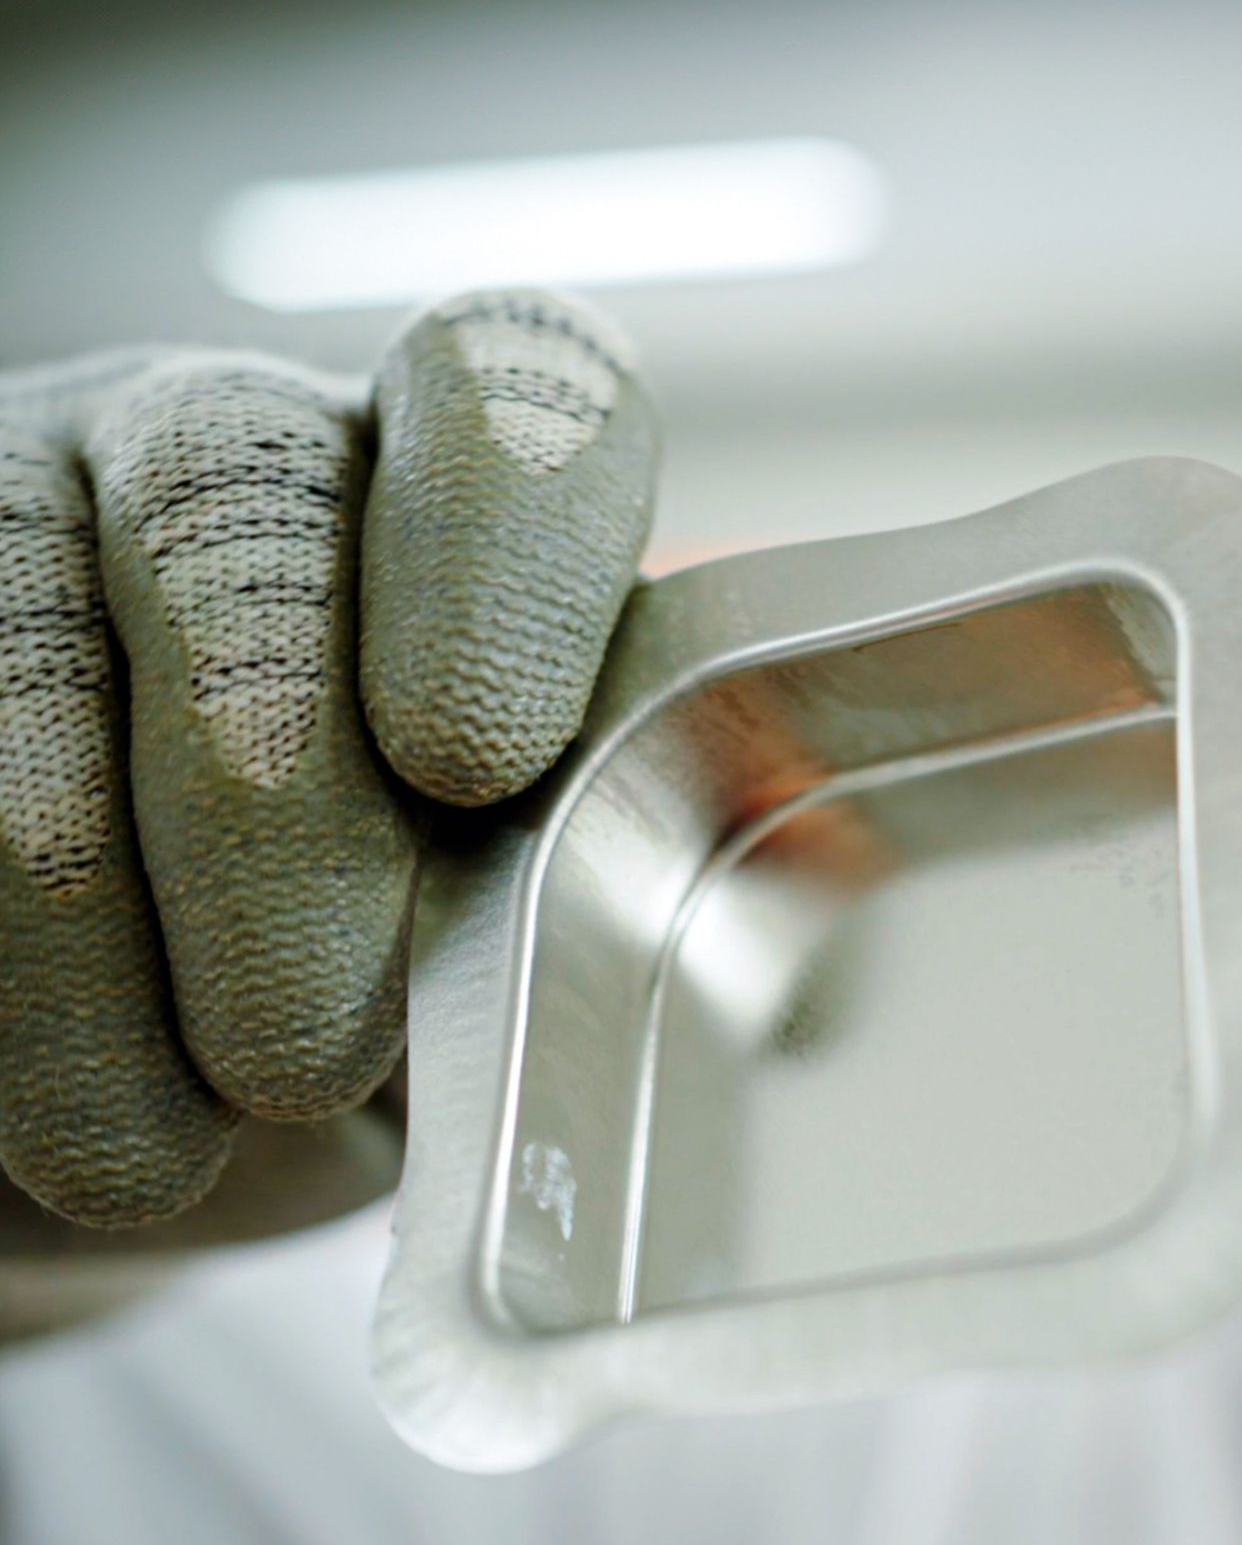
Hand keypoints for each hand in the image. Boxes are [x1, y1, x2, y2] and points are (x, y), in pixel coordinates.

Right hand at [0, 291, 659, 1226]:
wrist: (119, 1076)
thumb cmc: (379, 985)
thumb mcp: (537, 939)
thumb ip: (668, 912)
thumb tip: (853, 972)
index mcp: (459, 509)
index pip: (517, 401)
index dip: (503, 555)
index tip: (475, 761)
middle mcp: (232, 470)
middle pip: (243, 557)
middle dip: (276, 849)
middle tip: (309, 1054)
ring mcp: (8, 536)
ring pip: (10, 698)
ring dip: (93, 976)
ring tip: (171, 1143)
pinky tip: (57, 1112)